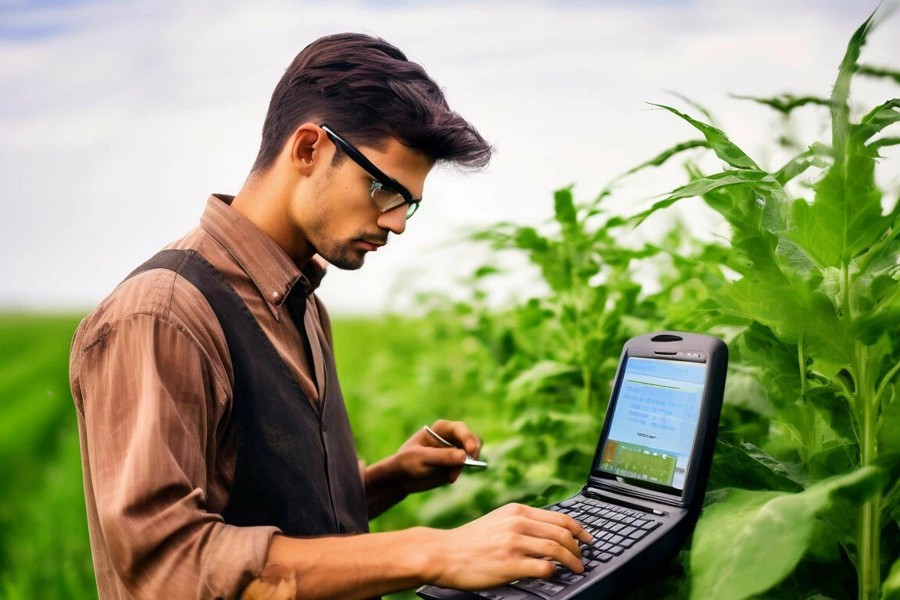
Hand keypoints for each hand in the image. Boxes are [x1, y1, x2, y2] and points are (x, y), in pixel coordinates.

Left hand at [374, 419, 482, 494]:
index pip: (460, 429)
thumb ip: (442, 456)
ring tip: (451, 476)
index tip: (469, 451)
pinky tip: (450, 479)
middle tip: (467, 464)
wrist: (402, 478)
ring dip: (467, 464)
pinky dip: (462, 472)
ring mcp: (455, 450)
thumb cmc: (407, 462)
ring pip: (472, 452)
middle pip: (472, 439)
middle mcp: (451, 437)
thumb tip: (464, 456)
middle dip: (472, 452)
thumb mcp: (421, 458)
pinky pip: (467, 465)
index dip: (467, 438)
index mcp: (441, 429)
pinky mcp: (456, 463)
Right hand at [426, 503, 591, 589]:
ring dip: (572, 561)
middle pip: (562, 533)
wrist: (444, 553)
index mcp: (517, 511)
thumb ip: (521, 523)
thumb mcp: (497, 521)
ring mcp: (514, 543)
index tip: (587, 538)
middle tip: (583, 557)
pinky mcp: (510, 564)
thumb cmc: (469, 541)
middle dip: (579, 547)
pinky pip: (544, 567)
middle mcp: (517, 523)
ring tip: (577, 569)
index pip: (559, 518)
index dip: (579, 529)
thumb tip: (547, 533)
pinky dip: (554, 572)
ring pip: (557, 549)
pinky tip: (554, 575)